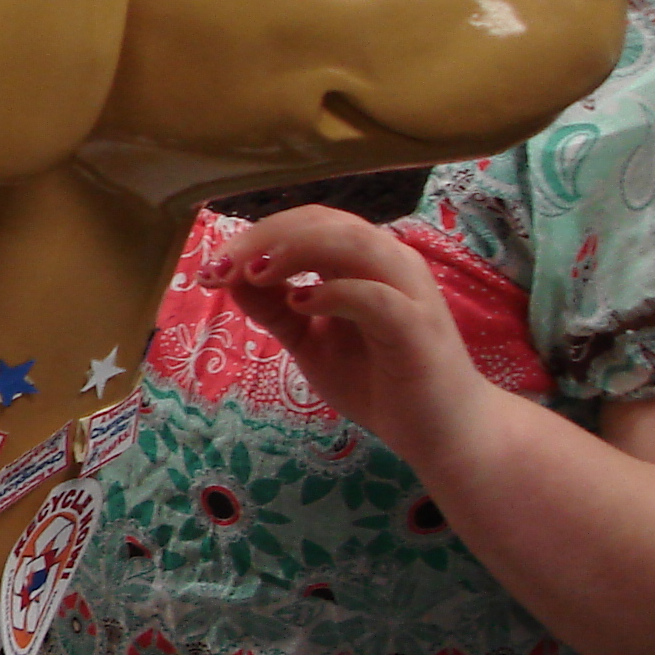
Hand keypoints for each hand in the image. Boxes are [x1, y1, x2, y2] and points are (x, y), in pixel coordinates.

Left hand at [206, 205, 500, 463]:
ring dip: (296, 251)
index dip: (255, 236)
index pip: (307, 223)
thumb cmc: (379, 381)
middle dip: (264, 238)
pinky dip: (336, 292)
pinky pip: (377, 296)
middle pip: (324, 222)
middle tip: (220, 267)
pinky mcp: (418, 328)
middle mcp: (388, 263)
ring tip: (254, 274)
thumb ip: (274, 309)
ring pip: (352, 244)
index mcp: (363, 261)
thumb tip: (230, 278)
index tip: (211, 268)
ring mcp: (408, 292)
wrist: (443, 432)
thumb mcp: (310, 342)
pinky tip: (301, 303)